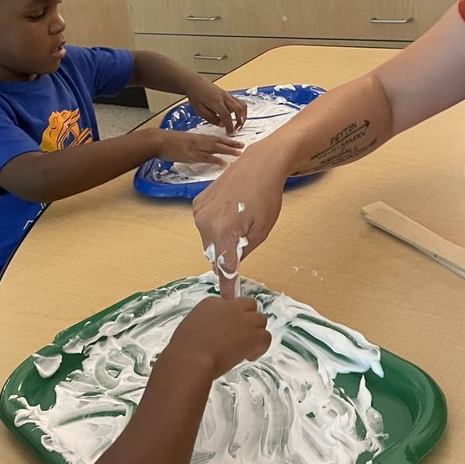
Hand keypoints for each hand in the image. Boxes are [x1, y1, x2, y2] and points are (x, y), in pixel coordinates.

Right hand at [156, 128, 243, 166]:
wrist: (158, 141)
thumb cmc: (167, 141)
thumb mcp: (182, 139)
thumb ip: (191, 144)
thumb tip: (197, 148)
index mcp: (197, 137)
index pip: (215, 138)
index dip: (226, 139)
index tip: (236, 141)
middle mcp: (199, 141)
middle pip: (218, 142)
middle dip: (231, 144)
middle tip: (243, 146)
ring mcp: (195, 148)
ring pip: (215, 148)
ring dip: (228, 150)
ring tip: (239, 153)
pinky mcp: (191, 156)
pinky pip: (206, 158)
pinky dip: (216, 160)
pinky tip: (224, 163)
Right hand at [167, 295, 269, 377]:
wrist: (191, 359)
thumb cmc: (184, 348)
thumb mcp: (191, 327)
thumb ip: (205, 325)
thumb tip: (212, 334)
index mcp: (212, 302)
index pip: (229, 304)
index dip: (231, 318)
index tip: (227, 331)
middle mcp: (230, 306)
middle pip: (249, 306)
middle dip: (248, 319)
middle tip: (241, 335)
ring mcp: (244, 320)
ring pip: (261, 320)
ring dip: (256, 332)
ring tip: (246, 347)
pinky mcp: (253, 335)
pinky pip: (266, 337)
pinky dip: (261, 347)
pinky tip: (249, 356)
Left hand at [186, 76, 247, 134]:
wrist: (196, 83)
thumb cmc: (196, 96)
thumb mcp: (199, 110)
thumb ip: (211, 118)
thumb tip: (222, 124)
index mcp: (215, 101)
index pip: (226, 115)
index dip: (229, 125)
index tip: (230, 132)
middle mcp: (224, 97)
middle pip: (239, 109)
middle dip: (240, 121)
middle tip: (236, 129)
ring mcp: (228, 95)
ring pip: (242, 105)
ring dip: (243, 116)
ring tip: (239, 124)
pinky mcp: (229, 95)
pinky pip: (240, 102)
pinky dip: (241, 111)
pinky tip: (237, 116)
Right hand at [193, 147, 287, 297]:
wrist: (259, 164)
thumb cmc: (267, 196)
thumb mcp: (262, 230)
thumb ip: (243, 251)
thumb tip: (231, 264)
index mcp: (222, 231)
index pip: (223, 267)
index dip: (227, 285)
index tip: (228, 299)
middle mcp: (204, 223)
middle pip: (213, 254)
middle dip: (226, 257)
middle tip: (244, 242)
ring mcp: (198, 212)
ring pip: (209, 240)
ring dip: (221, 241)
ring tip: (239, 223)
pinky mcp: (197, 202)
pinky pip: (205, 225)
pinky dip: (216, 226)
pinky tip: (230, 213)